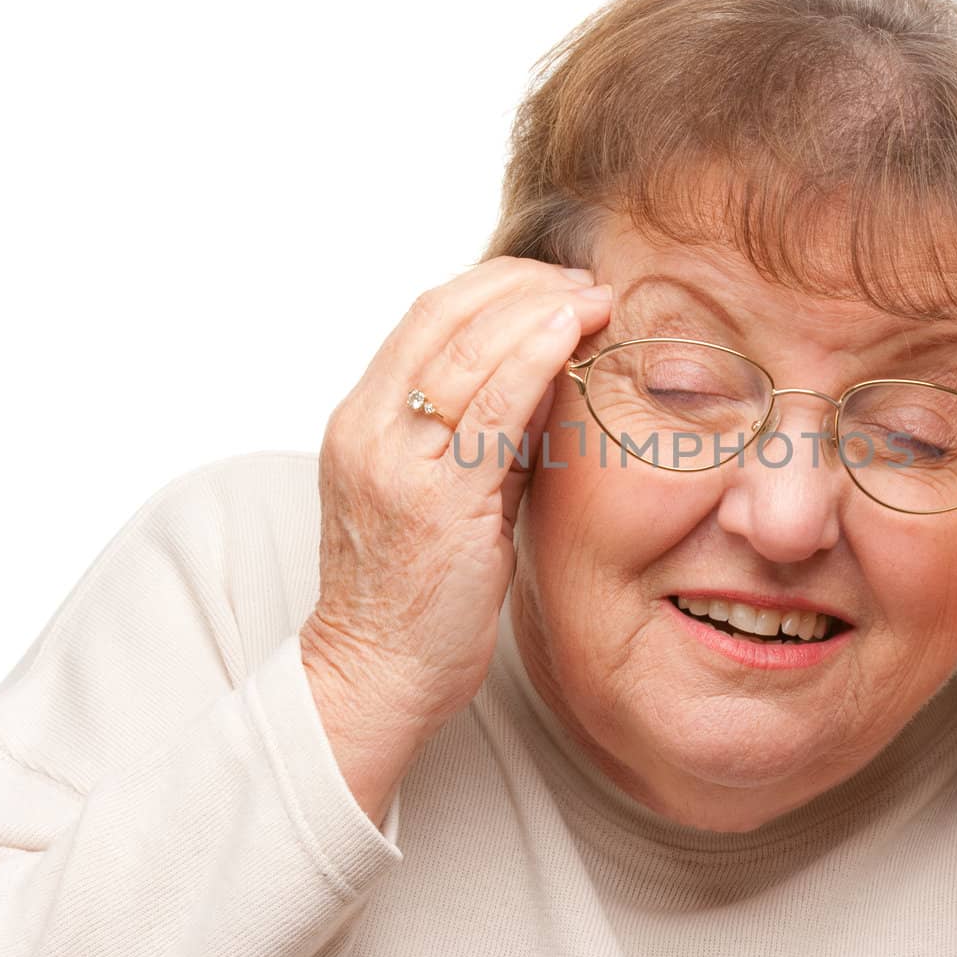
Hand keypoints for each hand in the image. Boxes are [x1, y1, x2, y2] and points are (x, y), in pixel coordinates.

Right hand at [299, 257, 612, 820]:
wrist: (375, 675)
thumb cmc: (416, 592)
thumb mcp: (446, 492)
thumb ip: (486, 434)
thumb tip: (550, 375)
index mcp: (362, 420)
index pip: (426, 317)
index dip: (495, 284)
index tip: (554, 281)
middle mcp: (368, 429)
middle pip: (444, 315)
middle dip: (523, 284)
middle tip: (585, 281)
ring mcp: (396, 462)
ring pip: (466, 348)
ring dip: (539, 308)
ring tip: (595, 298)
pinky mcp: (434, 500)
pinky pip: (489, 407)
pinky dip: (533, 355)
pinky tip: (572, 330)